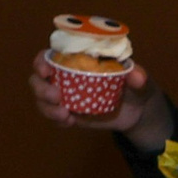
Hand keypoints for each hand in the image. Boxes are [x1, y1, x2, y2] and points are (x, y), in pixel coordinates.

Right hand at [29, 51, 169, 150]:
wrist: (138, 112)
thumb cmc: (135, 86)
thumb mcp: (140, 80)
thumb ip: (139, 77)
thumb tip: (137, 76)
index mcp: (78, 60)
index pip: (50, 56)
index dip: (41, 61)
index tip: (45, 70)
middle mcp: (65, 76)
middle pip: (38, 78)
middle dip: (41, 88)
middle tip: (57, 97)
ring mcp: (65, 96)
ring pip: (42, 99)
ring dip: (47, 108)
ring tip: (65, 115)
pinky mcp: (69, 112)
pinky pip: (54, 116)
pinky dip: (57, 120)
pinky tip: (70, 122)